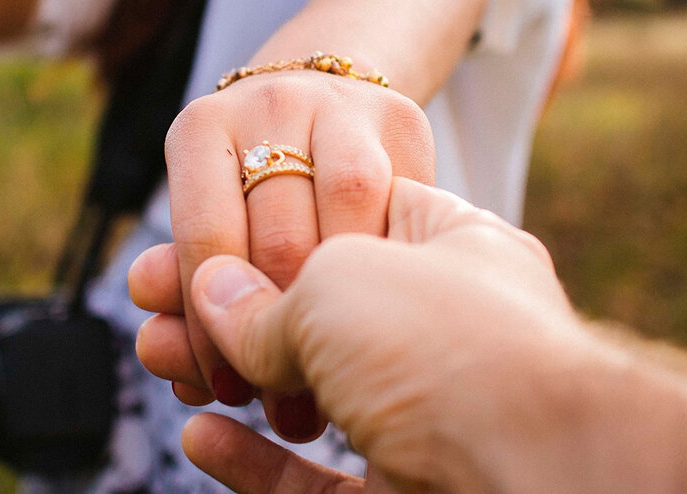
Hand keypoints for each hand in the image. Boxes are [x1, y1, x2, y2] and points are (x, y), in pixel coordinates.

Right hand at [133, 178, 588, 491]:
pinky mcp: (410, 492)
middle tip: (148, 298)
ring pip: (309, 393)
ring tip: (156, 356)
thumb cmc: (450, 343)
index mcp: (450, 248)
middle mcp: (444, 327)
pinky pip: (320, 479)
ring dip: (226, 377)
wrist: (538, 474)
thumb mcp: (340, 283)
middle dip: (222, 305)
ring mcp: (429, 413)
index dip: (257, 229)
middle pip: (314, 309)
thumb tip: (209, 296)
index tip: (188, 242)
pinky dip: (256, 461)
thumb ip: (266, 296)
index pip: (340, 219)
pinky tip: (201, 438)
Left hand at [155, 70, 434, 438]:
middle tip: (287, 402)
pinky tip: (378, 312)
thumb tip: (161, 354)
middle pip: (280, 237)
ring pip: (350, 216)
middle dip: (284, 331)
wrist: (322, 100)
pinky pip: (401, 206)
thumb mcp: (208, 225)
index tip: (226, 390)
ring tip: (337, 370)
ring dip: (347, 303)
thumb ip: (182, 290)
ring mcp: (341, 106)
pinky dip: (388, 267)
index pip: (205, 243)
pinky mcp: (404, 120)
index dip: (214, 330)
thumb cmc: (251, 192)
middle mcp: (269, 105)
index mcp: (199, 131)